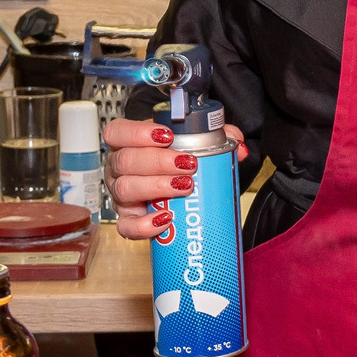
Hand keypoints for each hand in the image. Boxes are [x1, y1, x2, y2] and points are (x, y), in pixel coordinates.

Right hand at [105, 116, 247, 241]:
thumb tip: (238, 148)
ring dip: (156, 186)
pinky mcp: (129, 220)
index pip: (117, 131)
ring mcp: (121, 195)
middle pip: (125, 160)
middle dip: (158, 161)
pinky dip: (144, 225)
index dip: (136, 132)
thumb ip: (218, 139)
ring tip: (185, 186)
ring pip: (126, 188)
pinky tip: (165, 218)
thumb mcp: (195, 146)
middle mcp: (120, 169)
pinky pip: (127, 225)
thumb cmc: (178, 165)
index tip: (167, 136)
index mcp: (129, 144)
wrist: (179, 195)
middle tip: (189, 164)